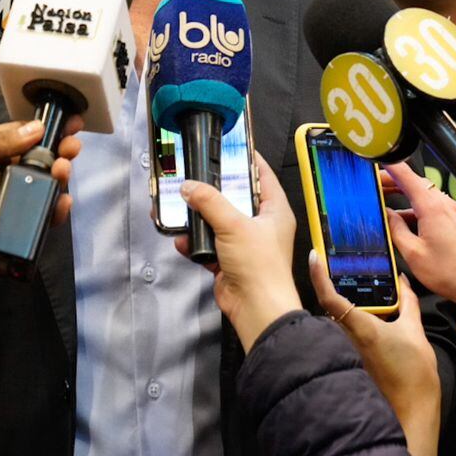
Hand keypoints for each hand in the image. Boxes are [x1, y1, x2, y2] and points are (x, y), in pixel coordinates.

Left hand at [0, 118, 81, 257]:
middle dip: (59, 153)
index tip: (70, 122)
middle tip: (71, 148)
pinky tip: (61, 201)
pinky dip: (48, 210)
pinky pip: (28, 215)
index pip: (26, 138)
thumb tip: (37, 129)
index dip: (48, 131)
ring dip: (57, 179)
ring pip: (37, 188)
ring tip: (63, 169)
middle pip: (38, 164)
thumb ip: (1, 139)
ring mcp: (0, 198)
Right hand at [176, 152, 300, 350]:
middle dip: (214, 191)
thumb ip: (210, 201)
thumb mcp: (233, 224)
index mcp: (275, 211)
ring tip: (180, 207)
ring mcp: (244, 243)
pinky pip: (208, 245)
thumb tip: (189, 187)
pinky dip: (195, 242)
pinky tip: (182, 239)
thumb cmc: (259, 264)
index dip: (250, 161)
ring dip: (199, 218)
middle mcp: (262, 225)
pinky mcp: (228, 260)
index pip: (264, 176)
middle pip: (236, 198)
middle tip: (196, 176)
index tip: (232, 148)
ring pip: (218, 222)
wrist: (255, 307)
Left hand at [309, 256, 438, 409]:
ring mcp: (346, 352)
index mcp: (360, 328)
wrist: (411, 413)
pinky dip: (353, 323)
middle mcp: (346, 339)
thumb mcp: (415, 331)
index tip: (314, 255)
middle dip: (336, 287)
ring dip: (347, 306)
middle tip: (344, 267)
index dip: (318, 274)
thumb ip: (408, 302)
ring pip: (338, 321)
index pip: (329, 296)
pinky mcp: (350, 362)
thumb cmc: (414, 374)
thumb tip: (403, 281)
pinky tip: (371, 318)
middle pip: (332, 306)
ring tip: (363, 289)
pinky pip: (345, 336)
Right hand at [380, 164, 455, 310]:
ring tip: (387, 210)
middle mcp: (444, 204)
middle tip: (376, 187)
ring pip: (424, 197)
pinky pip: (434, 209)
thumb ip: (396, 230)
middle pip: (415, 184)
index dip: (388, 168)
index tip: (375, 166)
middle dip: (394, 184)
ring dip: (405, 200)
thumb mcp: (413, 253)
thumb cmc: (451, 274)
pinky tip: (407, 227)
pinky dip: (418, 212)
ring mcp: (453, 212)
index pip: (406, 175)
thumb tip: (386, 215)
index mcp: (431, 207)